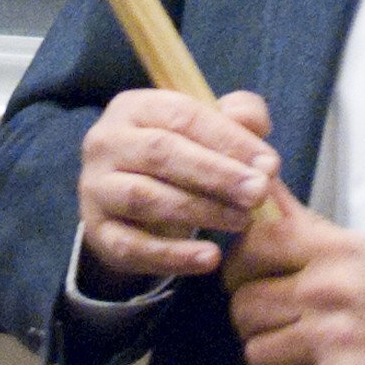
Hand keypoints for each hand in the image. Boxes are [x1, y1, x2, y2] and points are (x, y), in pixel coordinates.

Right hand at [76, 87, 278, 286]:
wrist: (133, 204)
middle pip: (161, 153)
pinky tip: (210, 258)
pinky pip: (132, 246)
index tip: (269, 164)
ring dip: (199, 211)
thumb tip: (256, 133)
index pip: (183, 115)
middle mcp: (106, 142)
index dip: (229, 139)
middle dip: (216, 174)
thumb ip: (239, 119)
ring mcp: (96, 188)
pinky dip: (173, 256)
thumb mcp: (209, 129)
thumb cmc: (181, 155)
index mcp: (135, 106)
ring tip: (242, 222)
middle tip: (259, 193)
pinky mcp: (97, 232)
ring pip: (144, 198)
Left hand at [224, 192, 364, 364]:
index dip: (240, 268)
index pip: (254, 246)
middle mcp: (328, 289)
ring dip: (279, 362)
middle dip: (257, 323)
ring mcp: (332, 338)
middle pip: (245, 308)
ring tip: (308, 358)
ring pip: (259, 354)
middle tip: (281, 328)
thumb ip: (311, 233)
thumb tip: (263, 192)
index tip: (251, 280)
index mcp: (336, 250)